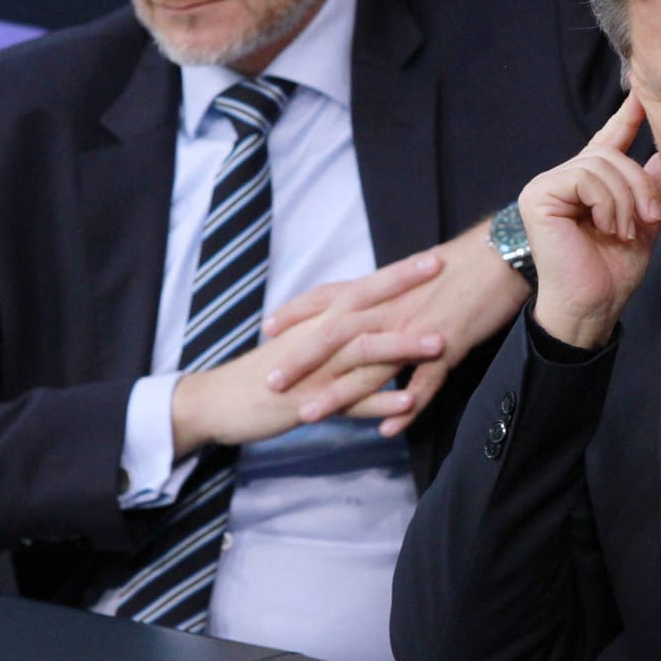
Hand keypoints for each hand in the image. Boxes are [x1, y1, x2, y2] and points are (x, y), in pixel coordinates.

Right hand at [170, 258, 446, 454]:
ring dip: (401, 347)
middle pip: (364, 305)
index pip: (362, 288)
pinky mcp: (309, 403)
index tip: (432, 257)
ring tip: (440, 343)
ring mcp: (315, 371)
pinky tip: (408, 403)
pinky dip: (379, 403)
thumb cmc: (267, 372)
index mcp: (318, 321)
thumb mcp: (302, 343)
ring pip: (362, 353)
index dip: (396, 272)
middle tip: (441, 268)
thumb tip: (368, 319)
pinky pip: (350, 404)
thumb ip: (334, 330)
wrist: (218, 401)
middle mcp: (318, 338)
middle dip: (403, 288)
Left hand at [261, 223, 532, 435]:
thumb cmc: (461, 263)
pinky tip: (389, 430)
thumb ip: (385, 291)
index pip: (329, 299)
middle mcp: (390, 308)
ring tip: (310, 416)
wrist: (501, 255)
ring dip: (338, 393)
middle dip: (300, 361)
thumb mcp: (413, 273)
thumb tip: (367, 301)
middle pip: (335, 335)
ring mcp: (416, 330)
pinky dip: (405, 407)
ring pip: (369, 365)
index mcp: (381, 289)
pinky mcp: (447, 347)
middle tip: (270, 383)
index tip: (268, 329)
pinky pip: (423, 383)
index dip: (296, 313)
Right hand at [521, 92, 660, 347]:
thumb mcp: (643, 222)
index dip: (625, 117)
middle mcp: (563, 178)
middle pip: (612, 154)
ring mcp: (547, 185)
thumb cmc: (613, 272)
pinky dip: (606, 203)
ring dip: (625, 202)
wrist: (593, 305)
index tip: (641, 94)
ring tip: (624, 231)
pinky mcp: (539, 196)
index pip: (607, 140)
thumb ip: (649, 188)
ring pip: (601, 165)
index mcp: (587, 184)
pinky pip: (585, 177)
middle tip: (648, 220)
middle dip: (639, 187)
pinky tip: (607, 227)